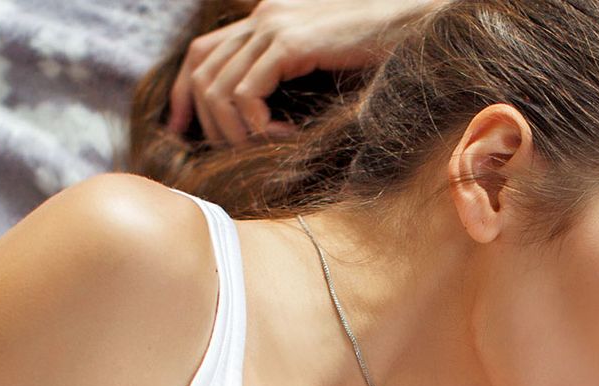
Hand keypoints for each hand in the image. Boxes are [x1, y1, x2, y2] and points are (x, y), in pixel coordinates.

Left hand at [170, 0, 439, 144]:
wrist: (416, 29)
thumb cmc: (378, 58)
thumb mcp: (320, 72)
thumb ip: (287, 84)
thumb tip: (257, 124)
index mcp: (265, 20)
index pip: (201, 55)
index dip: (183, 96)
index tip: (183, 133)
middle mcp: (261, 17)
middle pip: (200, 75)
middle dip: (209, 125)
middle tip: (237, 155)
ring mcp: (272, 26)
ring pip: (218, 90)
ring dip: (237, 132)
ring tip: (267, 148)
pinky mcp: (289, 43)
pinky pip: (246, 96)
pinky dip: (259, 128)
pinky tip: (287, 138)